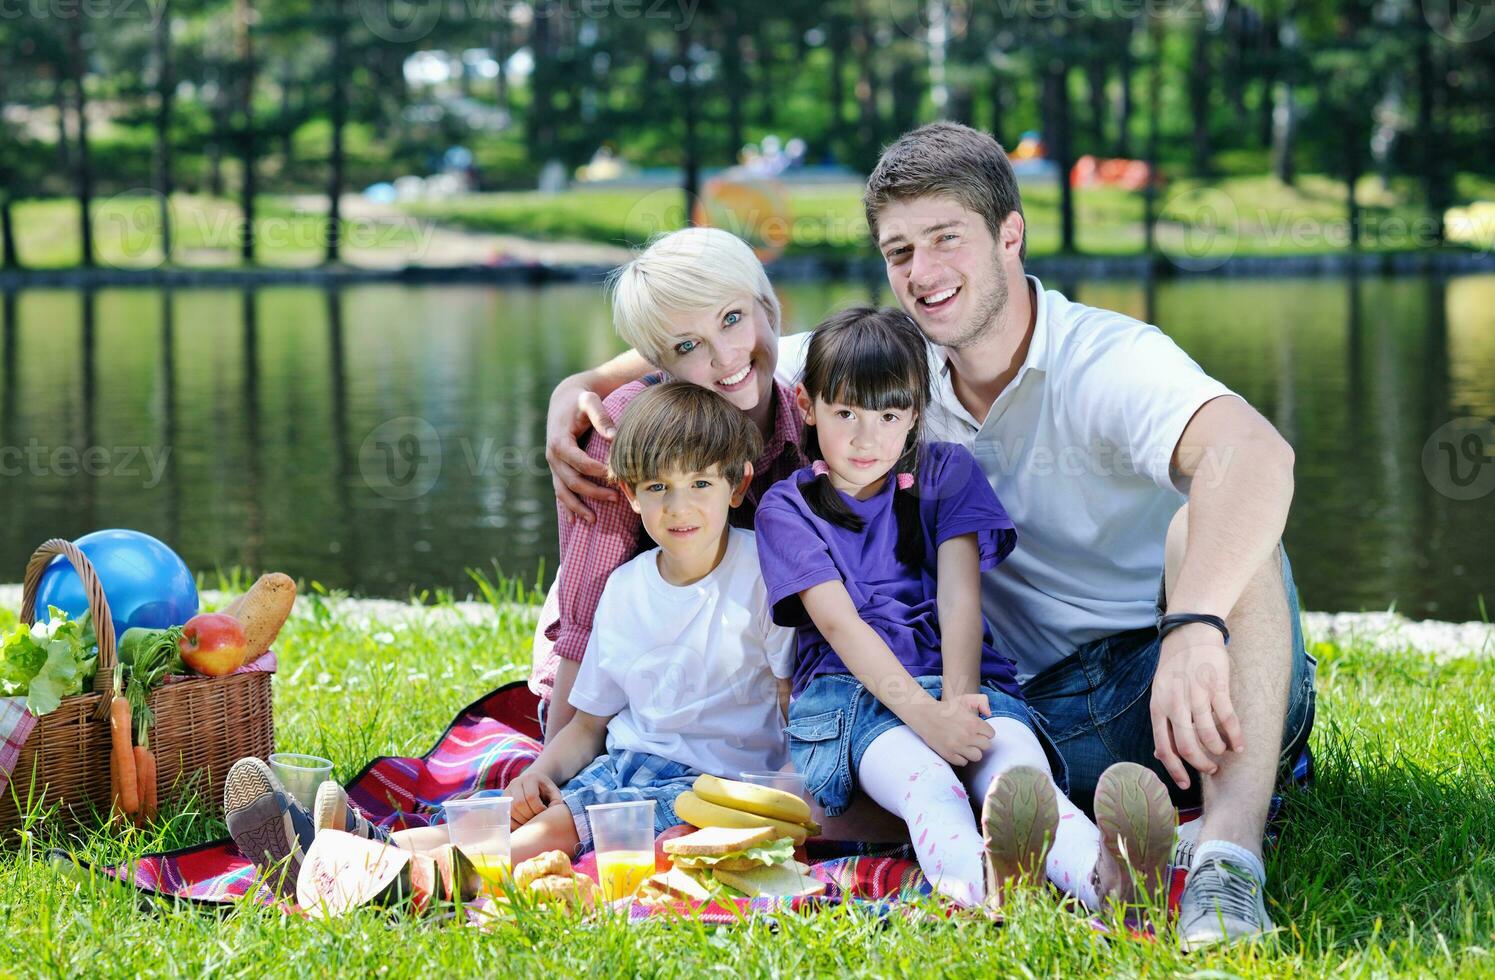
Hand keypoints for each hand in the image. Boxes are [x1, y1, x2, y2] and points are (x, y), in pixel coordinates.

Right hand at [507, 768, 561, 826]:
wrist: (533, 782)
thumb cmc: (545, 790)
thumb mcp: (554, 792)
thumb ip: (557, 802)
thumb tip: (552, 814)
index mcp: (530, 778)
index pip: (531, 797)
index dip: (539, 809)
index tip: (545, 813)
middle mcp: (516, 783)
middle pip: (519, 803)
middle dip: (529, 816)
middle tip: (538, 821)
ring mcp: (507, 791)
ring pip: (510, 810)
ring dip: (521, 821)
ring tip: (531, 824)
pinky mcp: (502, 801)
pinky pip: (505, 815)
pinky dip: (514, 824)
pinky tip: (523, 826)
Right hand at [545, 380, 618, 523]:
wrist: (564, 399)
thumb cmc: (579, 400)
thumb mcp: (590, 401)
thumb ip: (601, 416)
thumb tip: (614, 436)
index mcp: (559, 441)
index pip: (578, 461)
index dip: (595, 469)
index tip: (613, 474)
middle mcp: (552, 456)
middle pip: (571, 481)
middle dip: (592, 492)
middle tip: (615, 498)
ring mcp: (553, 465)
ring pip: (562, 491)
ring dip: (577, 506)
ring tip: (594, 520)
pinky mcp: (557, 469)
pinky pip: (559, 491)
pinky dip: (567, 506)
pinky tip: (575, 521)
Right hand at [908, 694, 992, 766]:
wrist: (925, 714)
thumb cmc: (946, 708)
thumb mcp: (965, 698)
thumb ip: (981, 701)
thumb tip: (989, 713)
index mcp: (973, 722)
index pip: (991, 734)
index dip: (985, 732)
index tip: (978, 731)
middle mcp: (967, 735)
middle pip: (986, 746)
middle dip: (980, 742)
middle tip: (972, 738)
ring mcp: (958, 746)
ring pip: (977, 756)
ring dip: (972, 751)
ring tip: (966, 745)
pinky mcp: (948, 754)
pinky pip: (963, 762)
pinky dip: (961, 757)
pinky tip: (957, 750)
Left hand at [1149, 624, 1243, 789]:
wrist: (1189, 632)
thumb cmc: (1174, 666)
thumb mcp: (1159, 693)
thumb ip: (1162, 722)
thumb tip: (1160, 754)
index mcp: (1158, 706)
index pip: (1164, 746)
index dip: (1174, 769)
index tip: (1185, 784)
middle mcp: (1175, 702)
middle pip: (1188, 745)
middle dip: (1200, 763)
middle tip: (1210, 769)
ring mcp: (1196, 694)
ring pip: (1208, 734)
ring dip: (1218, 749)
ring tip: (1223, 752)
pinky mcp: (1216, 686)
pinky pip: (1227, 718)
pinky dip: (1235, 735)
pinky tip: (1239, 744)